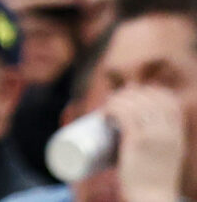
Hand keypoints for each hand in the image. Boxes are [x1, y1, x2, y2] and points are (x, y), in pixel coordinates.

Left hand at [109, 84, 186, 201]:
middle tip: (114, 102)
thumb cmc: (152, 179)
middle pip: (149, 99)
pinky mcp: (138, 143)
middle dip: (130, 94)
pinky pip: (125, 115)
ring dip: (117, 100)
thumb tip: (137, 126)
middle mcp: (169, 134)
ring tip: (107, 108)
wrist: (152, 200)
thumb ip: (159, 141)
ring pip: (134, 105)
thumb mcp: (165, 156)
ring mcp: (154, 137)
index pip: (169, 102)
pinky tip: (105, 114)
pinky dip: (113, 109)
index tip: (134, 95)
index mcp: (178, 136)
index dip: (151, 92)